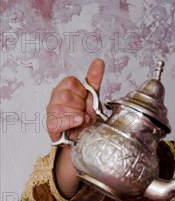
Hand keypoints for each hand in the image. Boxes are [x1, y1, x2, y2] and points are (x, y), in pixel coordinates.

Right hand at [46, 59, 104, 197]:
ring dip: (78, 116)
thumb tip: (99, 61)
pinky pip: (59, 119)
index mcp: (64, 88)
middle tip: (83, 113)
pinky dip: (72, 121)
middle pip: (67, 95)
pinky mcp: (51, 125)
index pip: (71, 82)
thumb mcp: (92, 97)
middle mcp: (55, 97)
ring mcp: (51, 111)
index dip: (82, 94)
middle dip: (80, 106)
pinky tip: (78, 123)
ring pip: (63, 107)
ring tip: (81, 121)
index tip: (84, 101)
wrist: (84, 139)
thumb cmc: (86, 118)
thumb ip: (94, 79)